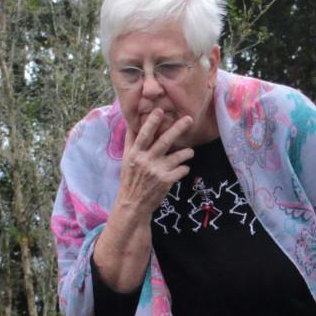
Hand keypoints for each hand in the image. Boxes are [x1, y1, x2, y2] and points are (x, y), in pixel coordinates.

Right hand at [93, 111, 194, 292]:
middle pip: (164, 141)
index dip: (152, 122)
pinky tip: (183, 168)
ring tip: (189, 152)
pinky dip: (184, 168)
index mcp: (135, 154)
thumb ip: (130, 142)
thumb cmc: (130, 181)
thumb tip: (130, 123)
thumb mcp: (126, 160)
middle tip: (189, 119)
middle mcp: (145, 161)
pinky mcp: (166, 181)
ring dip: (186, 152)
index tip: (160, 110)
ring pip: (177, 156)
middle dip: (178, 129)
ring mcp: (156, 171)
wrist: (132, 205)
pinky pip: (181, 170)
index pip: (143, 134)